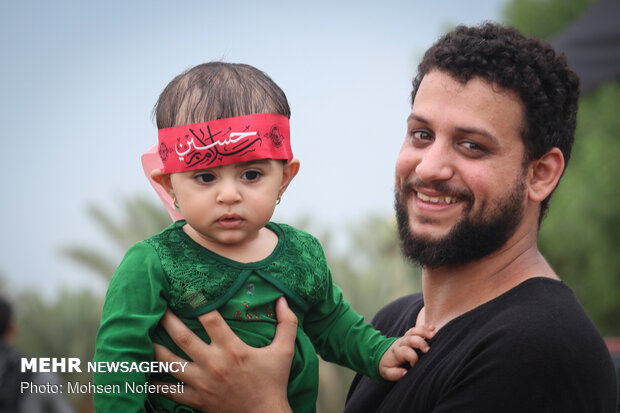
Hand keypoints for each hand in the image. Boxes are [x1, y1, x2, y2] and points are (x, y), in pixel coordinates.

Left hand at [153, 296, 295, 412]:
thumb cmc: (274, 383)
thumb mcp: (285, 352)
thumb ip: (287, 324)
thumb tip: (283, 300)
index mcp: (233, 349)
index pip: (210, 319)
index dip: (197, 301)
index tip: (185, 289)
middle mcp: (213, 363)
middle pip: (182, 336)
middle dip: (167, 320)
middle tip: (156, 306)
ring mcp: (202, 383)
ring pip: (169, 362)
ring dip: (154, 347)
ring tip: (144, 334)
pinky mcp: (196, 400)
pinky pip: (169, 391)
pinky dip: (155, 383)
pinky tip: (144, 373)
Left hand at [378, 325, 434, 380]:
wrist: (383, 355)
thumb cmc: (388, 365)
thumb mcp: (387, 372)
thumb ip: (395, 374)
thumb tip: (405, 372)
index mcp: (397, 352)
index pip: (406, 352)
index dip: (413, 357)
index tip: (415, 364)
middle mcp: (401, 343)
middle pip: (410, 339)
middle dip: (420, 343)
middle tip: (428, 350)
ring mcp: (406, 338)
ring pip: (414, 331)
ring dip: (424, 332)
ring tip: (433, 335)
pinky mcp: (410, 335)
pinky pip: (417, 329)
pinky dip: (425, 328)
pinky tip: (433, 328)